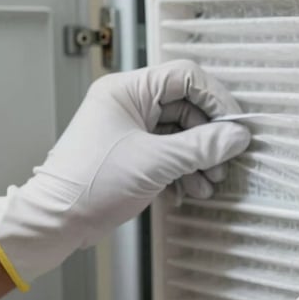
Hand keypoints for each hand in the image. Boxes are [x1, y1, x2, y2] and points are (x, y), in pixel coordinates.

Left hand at [0, 60, 248, 287]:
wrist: (59, 221)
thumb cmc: (94, 183)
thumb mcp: (155, 162)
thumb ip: (202, 147)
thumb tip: (239, 137)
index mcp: (128, 90)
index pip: (185, 77)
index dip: (216, 99)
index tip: (235, 127)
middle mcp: (131, 104)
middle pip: (188, 108)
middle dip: (209, 137)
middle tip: (224, 162)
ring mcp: (133, 130)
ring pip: (182, 134)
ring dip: (201, 158)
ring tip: (210, 182)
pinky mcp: (136, 154)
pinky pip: (172, 153)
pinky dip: (186, 170)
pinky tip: (193, 190)